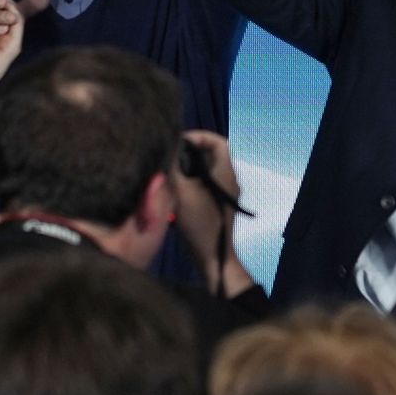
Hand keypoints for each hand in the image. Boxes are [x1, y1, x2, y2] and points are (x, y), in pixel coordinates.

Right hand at [171, 130, 254, 297]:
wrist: (213, 259)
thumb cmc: (200, 224)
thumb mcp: (182, 192)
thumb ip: (174, 167)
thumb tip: (167, 147)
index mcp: (225, 172)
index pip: (218, 141)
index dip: (198, 136)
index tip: (178, 141)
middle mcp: (228, 179)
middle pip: (210, 154)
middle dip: (189, 151)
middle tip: (169, 155)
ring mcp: (224, 193)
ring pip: (205, 169)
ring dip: (187, 167)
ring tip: (168, 170)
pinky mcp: (217, 204)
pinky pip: (203, 183)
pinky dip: (189, 181)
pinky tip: (173, 189)